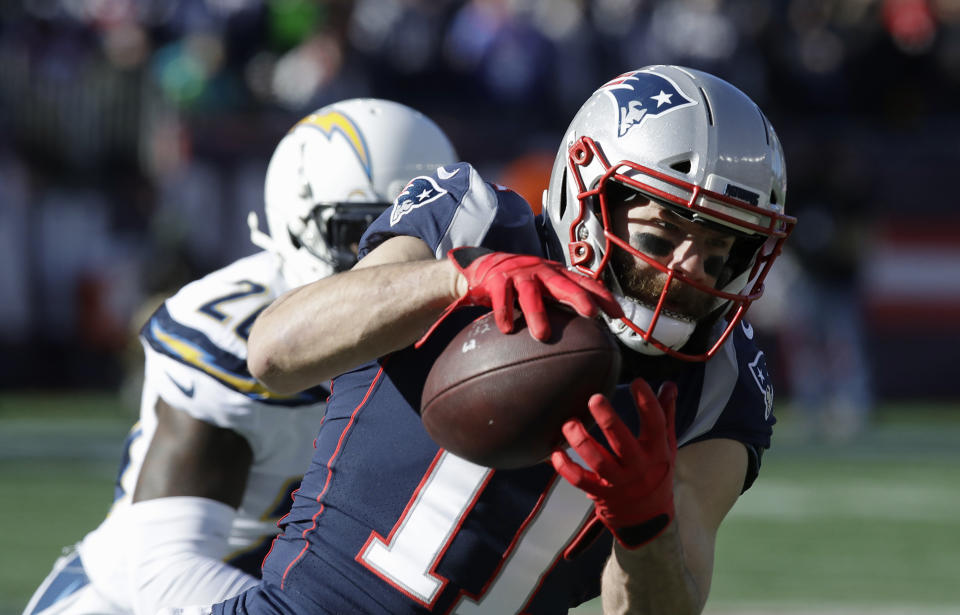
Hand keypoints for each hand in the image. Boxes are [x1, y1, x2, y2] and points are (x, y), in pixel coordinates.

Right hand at [447, 247, 621, 339]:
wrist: (484, 265)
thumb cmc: (521, 282)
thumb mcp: (545, 287)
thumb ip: (563, 303)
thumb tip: (590, 331)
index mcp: (557, 274)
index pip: (585, 283)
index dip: (603, 297)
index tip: (619, 314)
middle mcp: (541, 271)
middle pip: (564, 284)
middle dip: (579, 298)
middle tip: (591, 314)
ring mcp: (519, 275)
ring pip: (531, 294)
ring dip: (538, 313)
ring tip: (543, 335)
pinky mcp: (497, 281)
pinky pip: (502, 298)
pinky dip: (504, 313)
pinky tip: (507, 329)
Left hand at [552, 379, 677, 553]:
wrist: (648, 519)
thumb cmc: (657, 474)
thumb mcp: (667, 447)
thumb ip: (666, 415)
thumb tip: (669, 384)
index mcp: (657, 452)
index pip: (656, 424)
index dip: (647, 403)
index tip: (638, 382)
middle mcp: (638, 468)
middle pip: (623, 442)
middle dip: (608, 420)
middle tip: (594, 398)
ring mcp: (619, 483)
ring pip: (598, 461)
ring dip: (581, 441)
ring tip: (569, 422)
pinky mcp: (600, 494)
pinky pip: (580, 480)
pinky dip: (565, 467)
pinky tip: (555, 451)